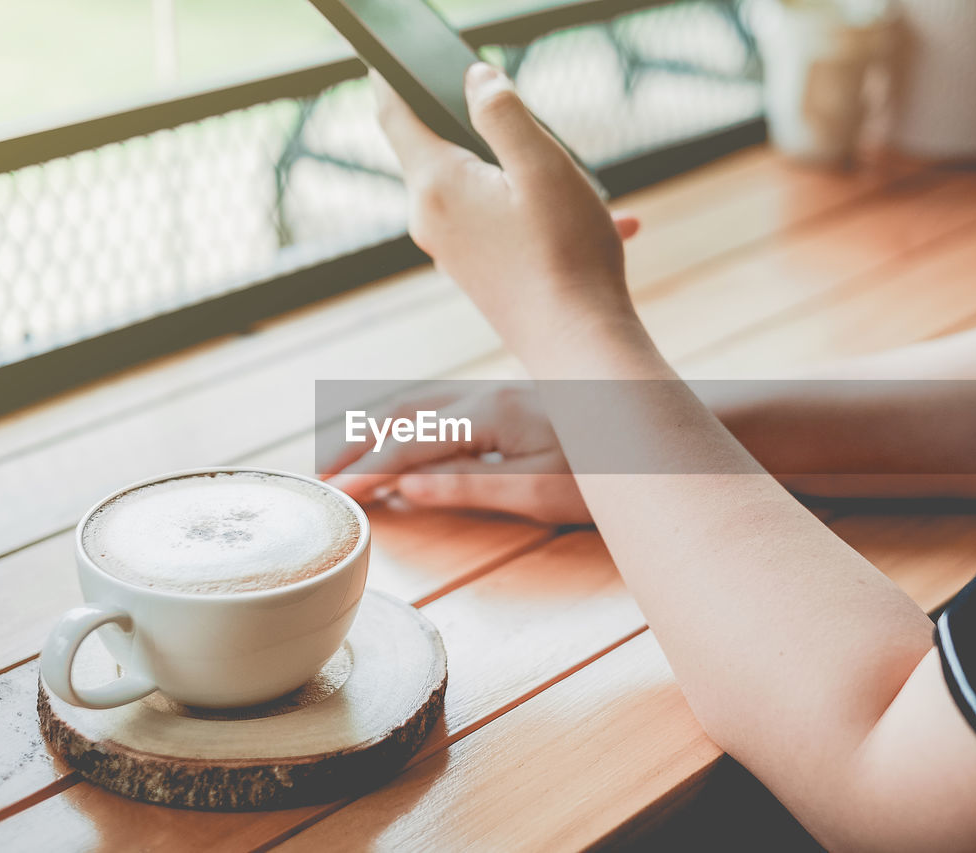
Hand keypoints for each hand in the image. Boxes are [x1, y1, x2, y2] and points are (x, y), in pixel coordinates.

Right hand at [323, 385, 591, 523]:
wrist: (656, 431)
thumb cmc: (608, 467)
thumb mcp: (538, 491)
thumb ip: (469, 485)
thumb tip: (406, 490)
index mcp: (490, 414)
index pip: (409, 445)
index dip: (369, 473)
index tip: (337, 499)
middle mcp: (485, 394)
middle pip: (401, 412)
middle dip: (355, 443)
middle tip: (319, 474)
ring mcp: (496, 393)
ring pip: (416, 402)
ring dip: (372, 426)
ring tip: (338, 451)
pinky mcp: (507, 400)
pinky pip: (439, 405)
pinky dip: (403, 422)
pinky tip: (393, 438)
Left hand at [372, 63, 637, 357]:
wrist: (578, 347)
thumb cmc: (566, 255)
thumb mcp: (543, 165)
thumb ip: (504, 113)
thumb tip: (476, 80)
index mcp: (436, 184)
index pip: (395, 113)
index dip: (390, 76)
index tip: (386, 56)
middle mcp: (431, 219)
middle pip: (437, 149)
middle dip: (478, 127)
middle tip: (512, 108)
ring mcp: (451, 251)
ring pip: (481, 190)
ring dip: (528, 177)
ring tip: (585, 190)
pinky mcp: (475, 274)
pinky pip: (503, 226)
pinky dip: (543, 216)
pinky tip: (606, 227)